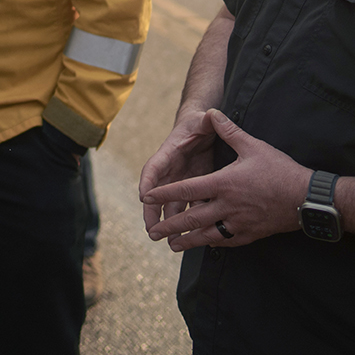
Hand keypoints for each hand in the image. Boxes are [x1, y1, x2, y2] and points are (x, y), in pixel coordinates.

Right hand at [139, 107, 217, 236]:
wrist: (201, 128)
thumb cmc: (199, 123)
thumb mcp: (203, 119)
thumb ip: (207, 119)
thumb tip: (211, 114)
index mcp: (169, 153)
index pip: (153, 168)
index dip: (148, 182)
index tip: (143, 197)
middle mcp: (170, 170)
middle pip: (156, 194)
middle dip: (152, 212)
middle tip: (150, 230)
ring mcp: (180, 180)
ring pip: (170, 204)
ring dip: (169, 222)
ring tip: (168, 240)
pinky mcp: (192, 187)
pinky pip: (188, 205)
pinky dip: (189, 220)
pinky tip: (193, 235)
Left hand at [143, 109, 307, 249]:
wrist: (308, 198)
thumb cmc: (281, 171)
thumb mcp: (253, 146)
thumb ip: (229, 130)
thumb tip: (213, 112)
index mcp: (224, 184)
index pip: (187, 189)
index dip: (165, 193)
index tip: (146, 198)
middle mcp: (227, 206)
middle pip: (192, 219)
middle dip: (170, 226)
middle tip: (152, 233)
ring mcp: (239, 223)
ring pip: (207, 235)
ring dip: (188, 240)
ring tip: (172, 245)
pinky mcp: (251, 233)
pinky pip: (226, 241)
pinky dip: (212, 243)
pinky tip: (204, 244)